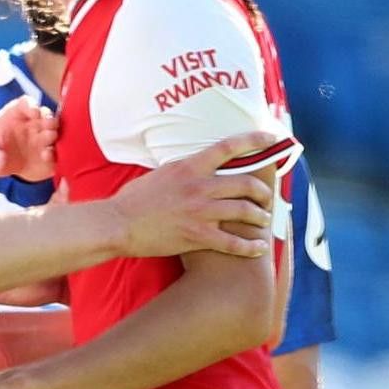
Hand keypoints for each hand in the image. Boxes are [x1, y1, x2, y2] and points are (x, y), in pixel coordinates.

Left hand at [0, 97, 58, 182]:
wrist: (6, 168)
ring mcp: (45, 136)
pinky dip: (55, 152)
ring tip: (48, 138)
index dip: (31, 105)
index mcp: (16, 114)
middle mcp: (34, 122)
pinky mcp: (52, 151)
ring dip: (54, 133)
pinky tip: (47, 156)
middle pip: (46, 115)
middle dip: (49, 119)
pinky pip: (58, 150)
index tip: (34, 112)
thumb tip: (0, 162)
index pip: (26, 103)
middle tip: (48, 126)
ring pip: (55, 130)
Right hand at [108, 133, 277, 259]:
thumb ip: (182, 171)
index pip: (229, 147)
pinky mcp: (197, 236)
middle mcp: (199, 187)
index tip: (272, 139)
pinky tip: (258, 248)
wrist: (116, 225)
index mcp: (189, 168)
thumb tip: (194, 167)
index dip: (254, 141)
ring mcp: (200, 212)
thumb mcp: (158, 175)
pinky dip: (250, 246)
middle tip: (266, 197)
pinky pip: (233, 242)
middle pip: (246, 184)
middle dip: (263, 191)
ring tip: (262, 219)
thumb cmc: (131, 201)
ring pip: (245, 212)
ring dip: (260, 216)